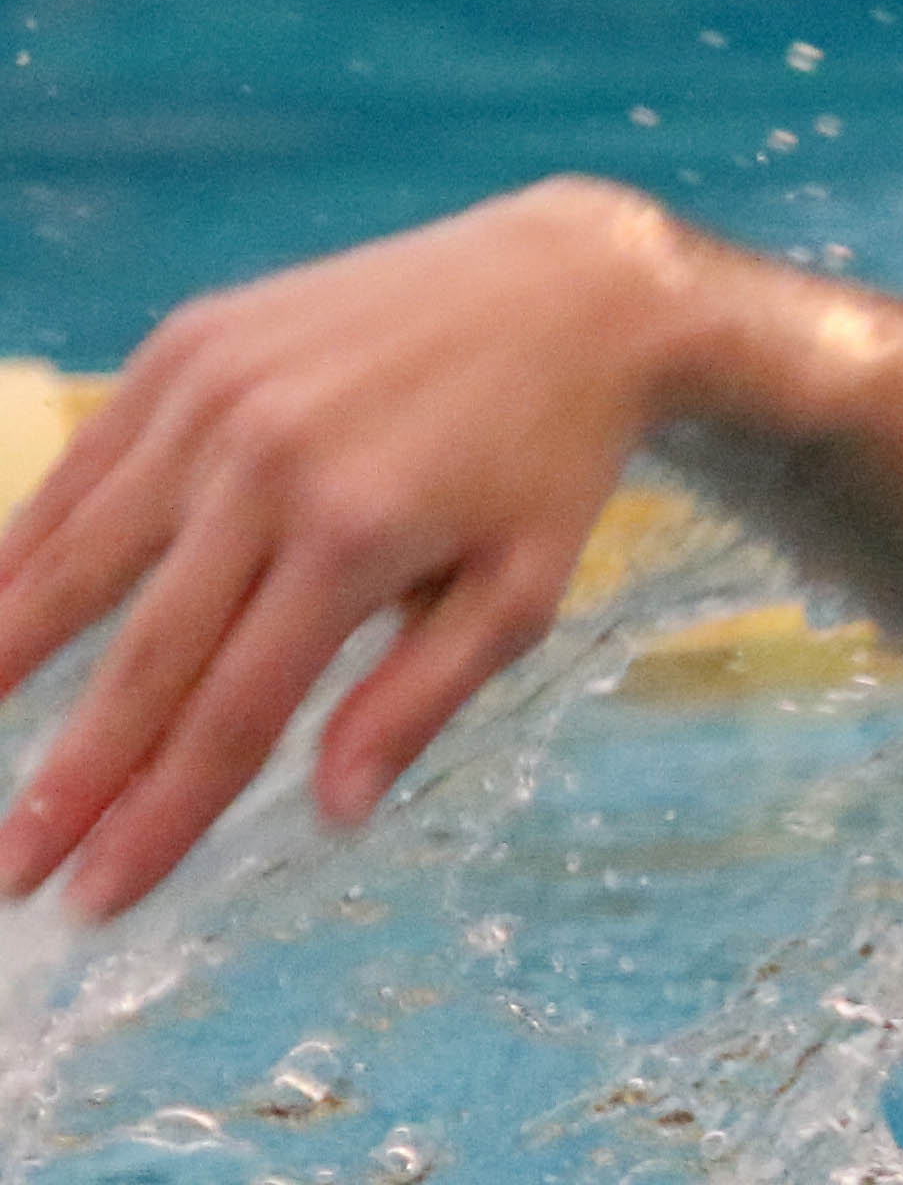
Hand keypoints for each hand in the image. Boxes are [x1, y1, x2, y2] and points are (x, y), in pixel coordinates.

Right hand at [0, 178, 705, 916]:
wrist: (564, 289)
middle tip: (13, 867)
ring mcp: (211, 397)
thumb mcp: (523, 595)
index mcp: (355, 541)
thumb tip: (334, 814)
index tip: (100, 895)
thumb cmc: (548, 463)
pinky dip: (24, 544)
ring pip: (78, 555)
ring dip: (8, 659)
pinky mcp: (184, 347)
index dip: (160, 814)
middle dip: (71, 776)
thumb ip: (418, 702)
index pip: (233, 713)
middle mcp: (265, 466)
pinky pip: (83, 467)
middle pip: (143, 656)